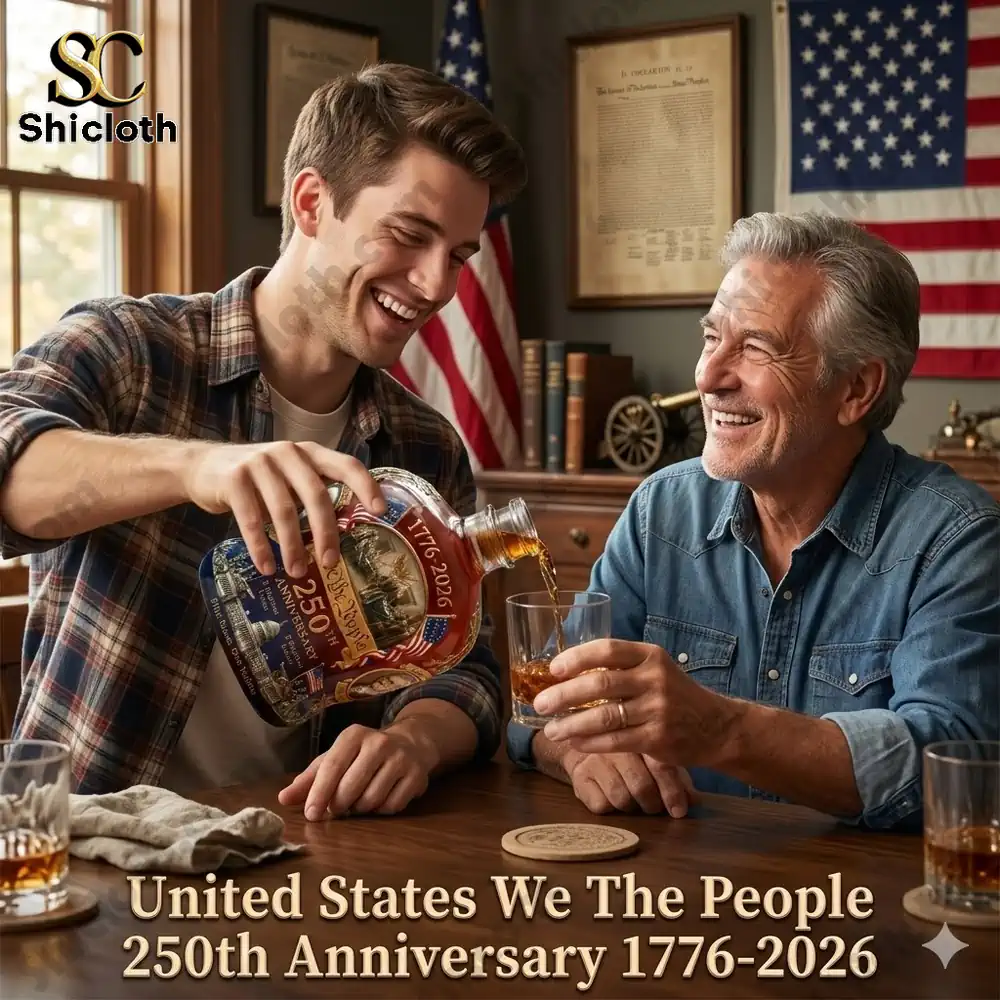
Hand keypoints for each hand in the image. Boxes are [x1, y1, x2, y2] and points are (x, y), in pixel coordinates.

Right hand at [184, 441, 384, 575]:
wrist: (203, 468)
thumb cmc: (258, 480)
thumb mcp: (290, 478)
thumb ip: (314, 493)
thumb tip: (343, 535)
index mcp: (309, 453)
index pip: (346, 464)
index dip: (366, 485)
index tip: (380, 511)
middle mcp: (288, 453)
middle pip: (316, 495)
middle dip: (326, 532)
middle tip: (330, 562)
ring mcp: (259, 463)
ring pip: (284, 510)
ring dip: (292, 546)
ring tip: (296, 572)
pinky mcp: (233, 479)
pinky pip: (251, 519)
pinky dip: (260, 546)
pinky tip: (267, 567)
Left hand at [277, 723, 434, 819]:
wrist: (410, 744)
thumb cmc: (362, 755)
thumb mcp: (336, 759)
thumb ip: (309, 779)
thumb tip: (283, 799)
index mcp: (353, 735)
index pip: (332, 766)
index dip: (319, 793)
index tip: (311, 815)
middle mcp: (378, 742)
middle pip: (350, 788)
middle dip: (340, 805)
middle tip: (339, 807)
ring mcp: (401, 758)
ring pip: (371, 800)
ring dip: (361, 809)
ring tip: (360, 800)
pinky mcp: (417, 775)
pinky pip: (392, 806)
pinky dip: (382, 811)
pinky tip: (381, 799)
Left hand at [534, 638, 737, 766]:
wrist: (717, 726)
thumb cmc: (675, 694)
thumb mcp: (655, 669)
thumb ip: (620, 667)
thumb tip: (569, 671)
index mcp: (649, 655)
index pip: (607, 649)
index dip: (576, 658)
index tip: (553, 669)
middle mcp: (654, 679)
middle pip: (600, 684)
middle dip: (564, 694)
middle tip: (540, 703)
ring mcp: (658, 709)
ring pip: (604, 717)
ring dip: (571, 724)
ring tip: (551, 729)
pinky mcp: (658, 739)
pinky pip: (616, 741)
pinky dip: (590, 743)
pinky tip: (575, 743)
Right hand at [565, 751, 697, 816]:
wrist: (583, 738)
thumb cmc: (627, 751)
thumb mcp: (654, 756)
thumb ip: (677, 776)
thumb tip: (695, 801)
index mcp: (641, 735)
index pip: (660, 765)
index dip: (672, 791)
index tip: (679, 811)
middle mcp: (617, 744)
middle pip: (641, 785)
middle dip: (652, 804)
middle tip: (654, 806)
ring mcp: (596, 758)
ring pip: (621, 797)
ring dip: (631, 806)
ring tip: (633, 801)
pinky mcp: (579, 775)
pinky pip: (600, 804)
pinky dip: (609, 807)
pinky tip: (610, 797)